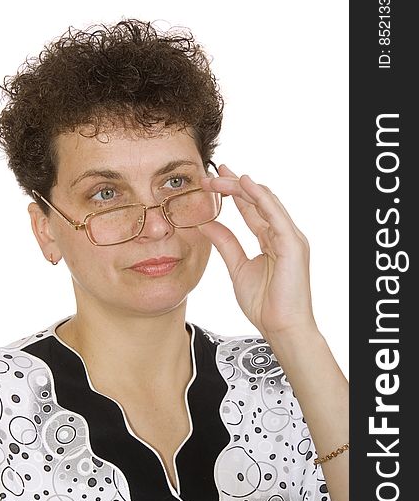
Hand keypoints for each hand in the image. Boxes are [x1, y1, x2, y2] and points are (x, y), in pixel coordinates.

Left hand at [199, 164, 317, 339]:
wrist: (281, 327)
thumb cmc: (265, 304)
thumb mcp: (238, 267)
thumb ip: (225, 244)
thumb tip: (207, 223)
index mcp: (270, 240)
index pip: (251, 209)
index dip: (233, 193)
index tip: (213, 181)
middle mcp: (282, 234)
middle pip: (257, 200)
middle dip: (234, 184)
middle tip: (211, 173)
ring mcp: (289, 237)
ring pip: (264, 201)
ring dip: (241, 186)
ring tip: (219, 176)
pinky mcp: (292, 243)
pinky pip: (274, 214)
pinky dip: (259, 196)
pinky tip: (244, 183)